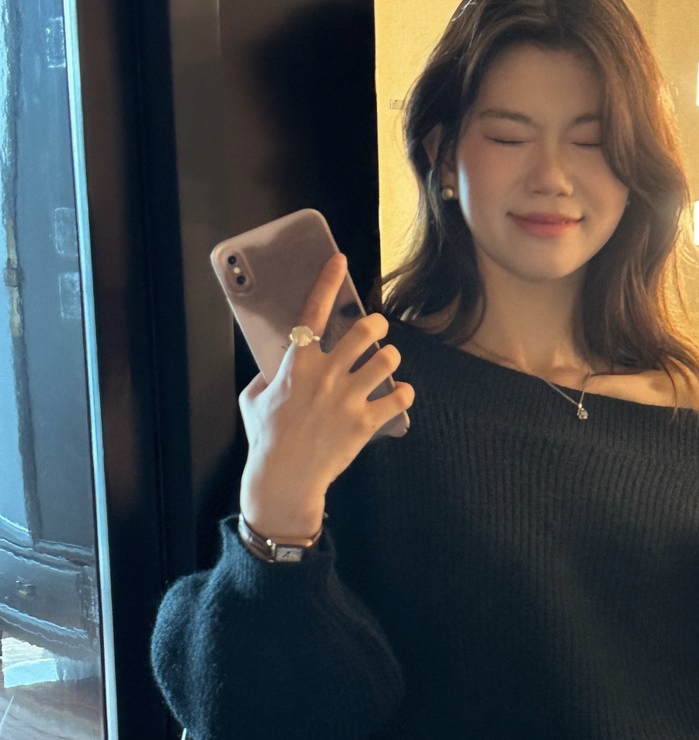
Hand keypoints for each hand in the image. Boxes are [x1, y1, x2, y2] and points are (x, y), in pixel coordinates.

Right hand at [239, 253, 413, 535]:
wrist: (283, 479)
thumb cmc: (265, 439)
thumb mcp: (253, 399)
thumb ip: (265, 376)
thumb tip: (275, 367)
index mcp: (296, 365)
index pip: (314, 312)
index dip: (327, 282)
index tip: (339, 260)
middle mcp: (324, 376)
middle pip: (365, 331)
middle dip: (377, 325)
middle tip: (377, 330)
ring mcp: (347, 399)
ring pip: (387, 360)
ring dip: (391, 358)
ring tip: (387, 364)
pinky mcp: (365, 423)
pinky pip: (399, 397)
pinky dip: (404, 393)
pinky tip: (400, 394)